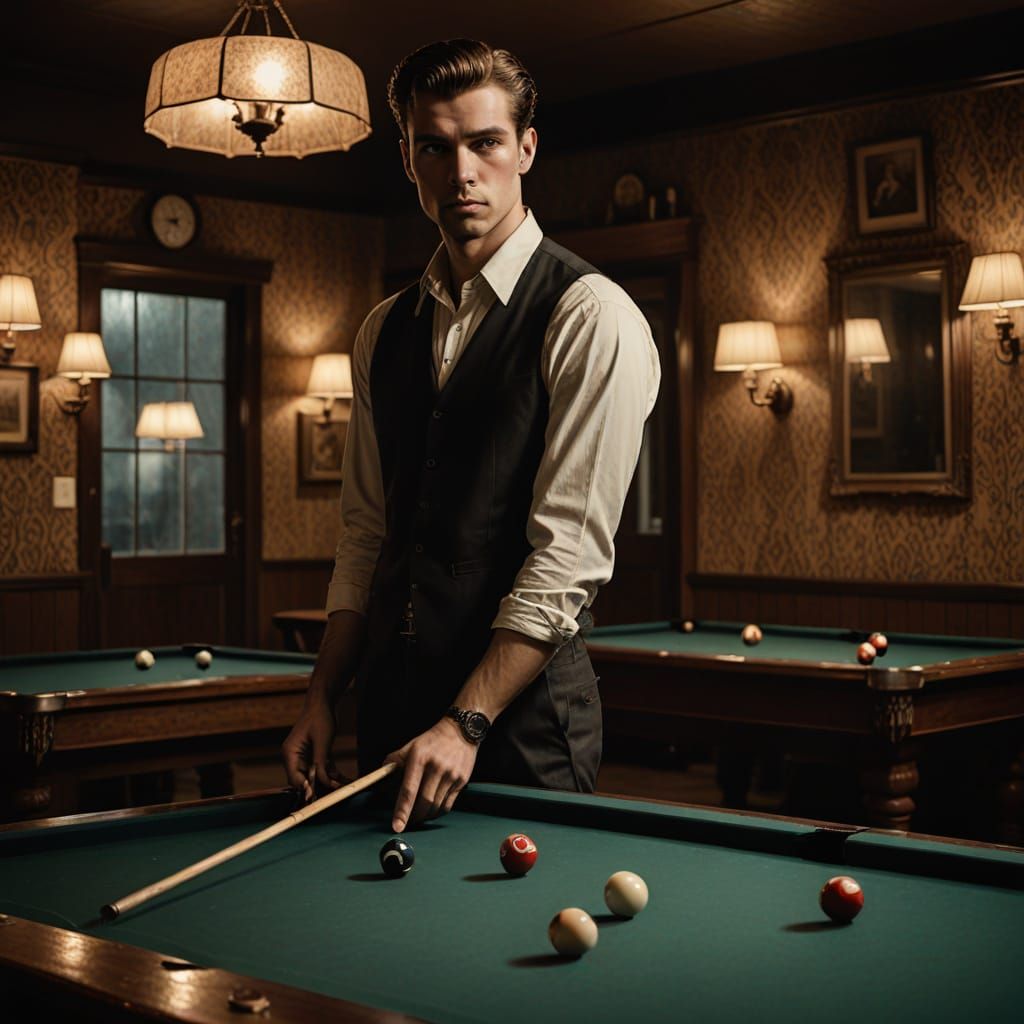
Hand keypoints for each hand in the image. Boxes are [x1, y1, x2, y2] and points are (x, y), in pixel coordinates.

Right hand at [281, 697, 343, 802]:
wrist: (323, 702)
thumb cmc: (319, 718)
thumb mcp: (322, 741)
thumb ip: (321, 763)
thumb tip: (323, 782)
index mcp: (290, 753)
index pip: (294, 778)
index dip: (305, 788)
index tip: (317, 796)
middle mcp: (295, 757)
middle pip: (303, 780)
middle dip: (318, 788)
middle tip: (331, 796)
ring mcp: (305, 757)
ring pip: (314, 776)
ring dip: (327, 782)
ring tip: (340, 788)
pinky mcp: (315, 755)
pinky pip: (322, 769)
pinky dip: (331, 774)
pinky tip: (343, 780)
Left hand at [386, 717, 477, 831]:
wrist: (460, 731)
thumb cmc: (430, 741)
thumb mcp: (410, 746)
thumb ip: (393, 762)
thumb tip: (380, 780)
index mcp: (419, 758)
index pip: (409, 790)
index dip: (402, 811)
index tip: (396, 827)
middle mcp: (436, 767)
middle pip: (424, 803)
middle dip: (413, 817)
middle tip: (407, 821)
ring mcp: (451, 775)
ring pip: (435, 807)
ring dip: (425, 816)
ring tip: (419, 813)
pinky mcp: (461, 781)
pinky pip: (447, 806)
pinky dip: (437, 812)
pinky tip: (432, 808)